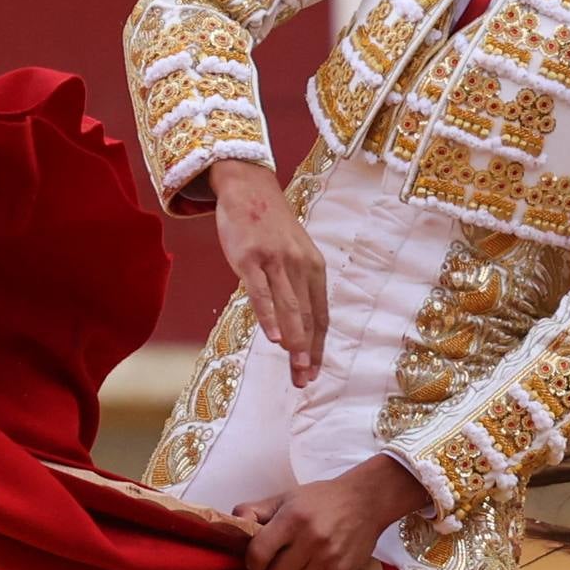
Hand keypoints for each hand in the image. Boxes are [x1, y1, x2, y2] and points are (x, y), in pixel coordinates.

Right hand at [210, 159, 326, 388]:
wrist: (249, 188)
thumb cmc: (270, 227)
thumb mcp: (293, 254)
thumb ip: (296, 285)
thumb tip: (296, 323)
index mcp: (314, 268)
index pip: (321, 315)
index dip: (318, 347)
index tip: (314, 373)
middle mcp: (300, 266)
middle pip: (308, 317)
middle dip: (307, 353)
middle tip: (304, 381)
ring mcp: (276, 261)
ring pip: (290, 308)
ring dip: (295, 342)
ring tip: (296, 369)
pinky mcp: (250, 258)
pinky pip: (262, 292)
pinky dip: (270, 316)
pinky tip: (275, 337)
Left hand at [235, 456, 426, 569]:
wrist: (366, 501)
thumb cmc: (321, 498)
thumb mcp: (286, 497)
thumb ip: (256, 510)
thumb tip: (233, 526)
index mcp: (293, 518)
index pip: (259, 554)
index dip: (252, 562)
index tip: (256, 560)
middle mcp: (311, 539)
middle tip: (280, 559)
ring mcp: (329, 557)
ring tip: (298, 562)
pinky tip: (314, 564)